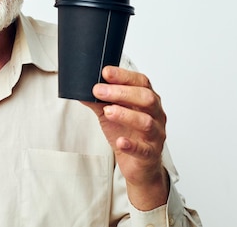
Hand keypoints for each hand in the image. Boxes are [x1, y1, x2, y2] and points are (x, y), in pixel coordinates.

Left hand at [82, 66, 168, 209]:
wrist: (137, 164)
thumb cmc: (126, 133)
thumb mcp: (109, 113)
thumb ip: (98, 101)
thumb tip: (80, 89)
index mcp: (147, 100)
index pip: (141, 82)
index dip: (124, 75)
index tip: (105, 72)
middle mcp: (156, 115)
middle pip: (146, 98)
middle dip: (122, 92)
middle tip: (99, 90)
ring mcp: (155, 135)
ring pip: (146, 122)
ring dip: (125, 114)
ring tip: (108, 111)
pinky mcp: (150, 153)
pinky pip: (144, 149)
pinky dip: (131, 145)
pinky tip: (120, 141)